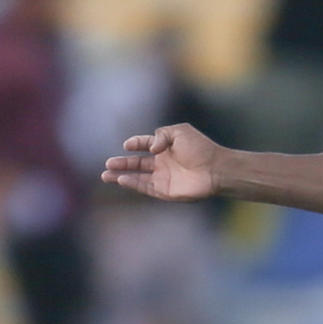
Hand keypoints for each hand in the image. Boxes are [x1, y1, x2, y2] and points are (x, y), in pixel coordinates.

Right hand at [101, 124, 220, 200]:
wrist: (216, 168)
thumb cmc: (201, 148)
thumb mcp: (179, 132)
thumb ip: (161, 135)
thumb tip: (150, 149)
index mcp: (166, 147)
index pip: (145, 145)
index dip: (135, 144)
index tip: (127, 145)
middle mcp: (163, 163)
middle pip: (137, 164)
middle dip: (121, 164)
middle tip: (107, 164)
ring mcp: (164, 178)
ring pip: (138, 178)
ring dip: (122, 176)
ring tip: (106, 175)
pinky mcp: (167, 191)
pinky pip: (146, 188)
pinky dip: (134, 184)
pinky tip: (122, 179)